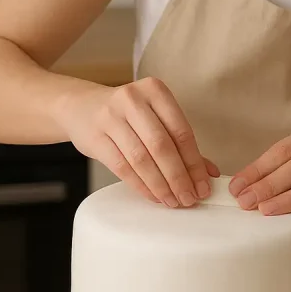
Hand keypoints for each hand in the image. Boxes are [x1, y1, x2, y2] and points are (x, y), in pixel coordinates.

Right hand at [55, 77, 218, 206]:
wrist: (80, 107)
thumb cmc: (126, 114)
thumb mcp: (154, 118)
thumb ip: (181, 142)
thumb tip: (209, 172)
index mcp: (155, 91)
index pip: (181, 131)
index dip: (194, 162)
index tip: (203, 184)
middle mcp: (133, 99)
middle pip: (162, 145)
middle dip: (179, 177)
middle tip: (189, 197)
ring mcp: (111, 117)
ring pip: (142, 158)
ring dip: (160, 184)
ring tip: (172, 200)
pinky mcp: (95, 137)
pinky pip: (122, 167)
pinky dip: (140, 185)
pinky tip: (152, 195)